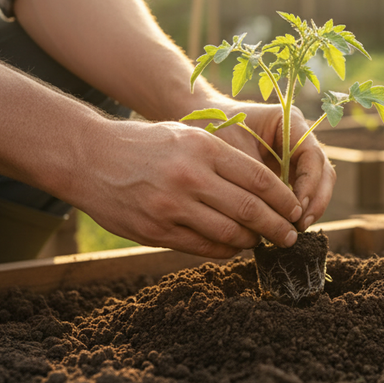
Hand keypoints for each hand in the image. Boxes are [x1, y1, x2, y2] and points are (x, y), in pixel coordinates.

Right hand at [67, 119, 302, 257]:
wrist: (89, 157)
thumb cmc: (145, 143)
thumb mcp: (187, 134)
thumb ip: (222, 158)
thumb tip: (264, 189)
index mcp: (204, 148)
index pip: (260, 179)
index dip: (284, 200)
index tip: (295, 209)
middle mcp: (191, 177)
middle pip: (250, 210)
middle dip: (277, 227)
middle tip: (291, 236)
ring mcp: (172, 206)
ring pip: (229, 234)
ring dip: (252, 242)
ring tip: (262, 241)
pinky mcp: (155, 230)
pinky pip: (202, 247)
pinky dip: (224, 250)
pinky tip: (233, 247)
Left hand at [187, 99, 334, 230]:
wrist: (204, 121)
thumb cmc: (216, 128)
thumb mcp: (232, 149)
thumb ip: (254, 175)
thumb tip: (267, 209)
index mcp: (290, 122)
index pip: (312, 155)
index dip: (309, 183)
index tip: (296, 208)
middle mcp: (299, 137)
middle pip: (322, 171)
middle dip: (316, 200)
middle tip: (300, 225)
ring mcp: (296, 155)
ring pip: (318, 184)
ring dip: (311, 208)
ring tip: (295, 230)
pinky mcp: (288, 171)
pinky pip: (302, 191)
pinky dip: (298, 209)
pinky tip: (286, 226)